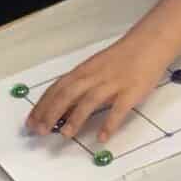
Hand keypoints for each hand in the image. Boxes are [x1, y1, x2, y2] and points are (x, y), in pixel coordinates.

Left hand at [27, 41, 165, 143]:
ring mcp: (113, 83)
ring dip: (76, 118)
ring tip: (65, 135)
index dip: (42, 105)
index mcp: (84, 70)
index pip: (57, 89)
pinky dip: (110, 123)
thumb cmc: (120, 57)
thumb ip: (80, 85)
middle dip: (52, 113)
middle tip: (40, 131)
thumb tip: (62, 107)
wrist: (149, 43)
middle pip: (68, 94)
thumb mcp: (95, 67)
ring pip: (90, 100)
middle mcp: (95, 76)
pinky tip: (103, 137)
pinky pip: (119, 109)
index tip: (31, 121)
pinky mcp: (132, 91)